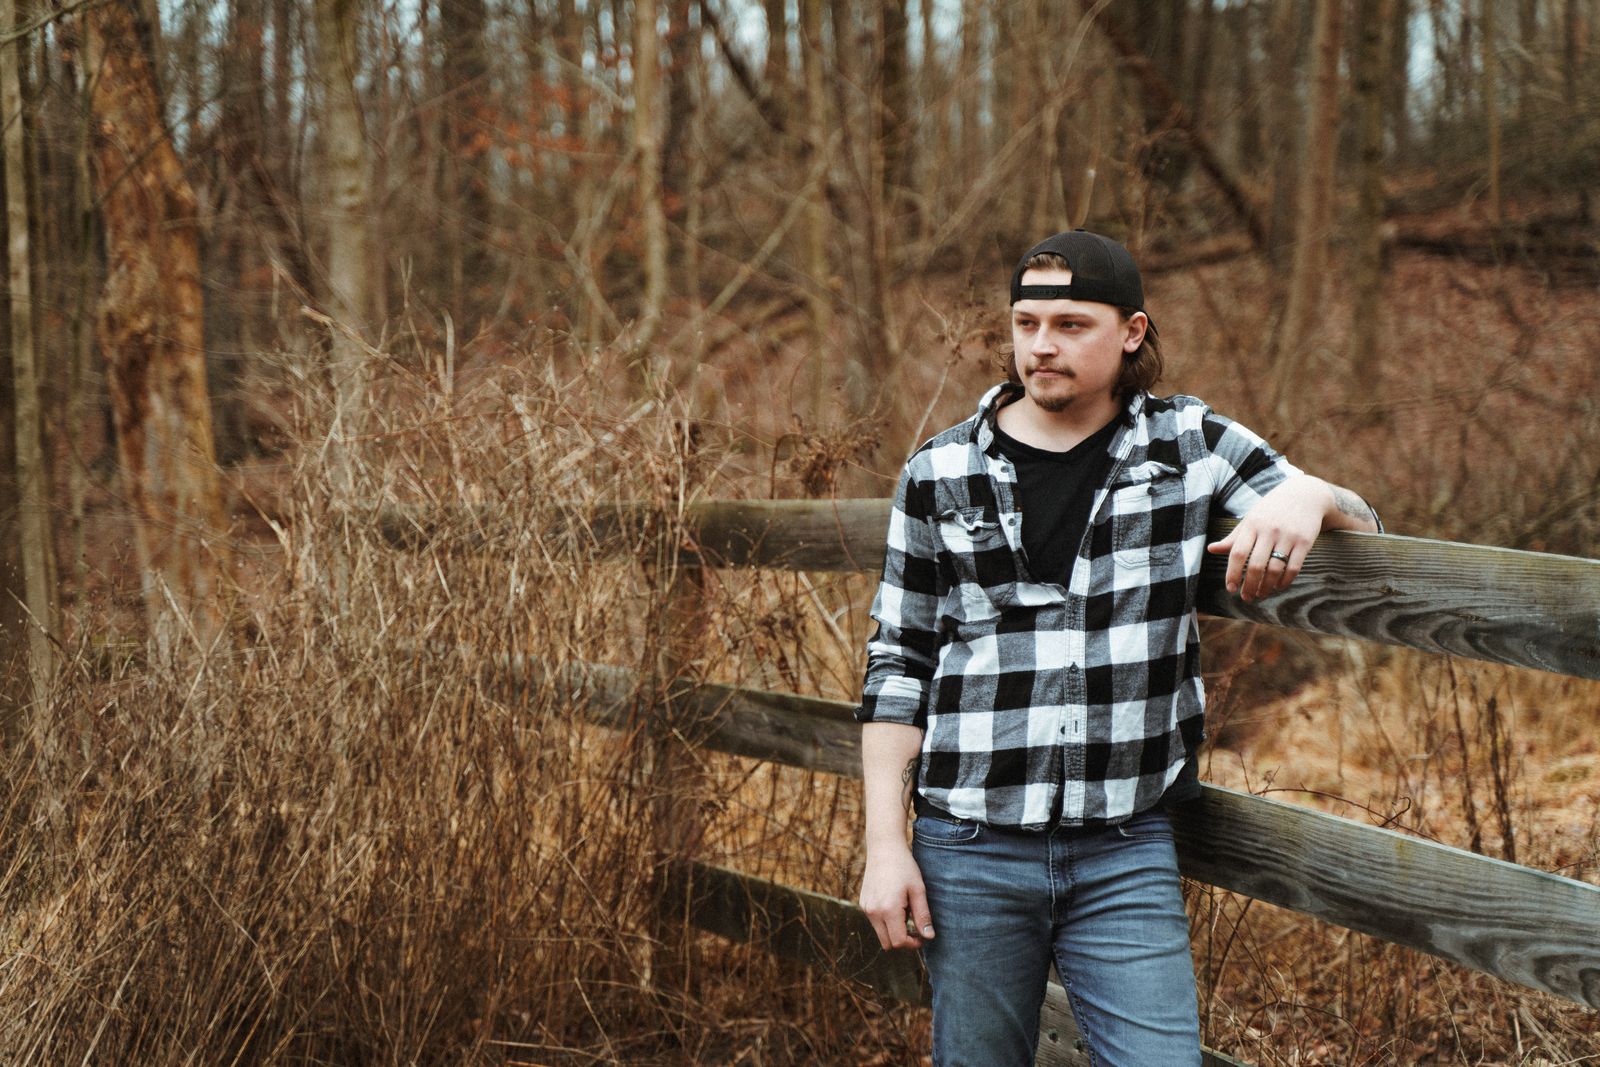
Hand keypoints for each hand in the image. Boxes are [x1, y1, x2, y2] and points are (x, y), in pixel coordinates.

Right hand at [859, 844, 933, 949]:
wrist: (884, 848)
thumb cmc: (904, 867)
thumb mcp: (918, 890)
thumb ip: (923, 916)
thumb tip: (929, 937)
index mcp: (888, 910)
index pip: (899, 942)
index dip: (913, 944)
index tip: (923, 936)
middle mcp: (873, 912)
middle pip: (888, 943)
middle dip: (903, 941)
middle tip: (916, 929)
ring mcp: (866, 908)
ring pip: (881, 934)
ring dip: (894, 931)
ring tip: (905, 912)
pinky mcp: (863, 903)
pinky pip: (875, 922)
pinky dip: (886, 921)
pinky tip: (894, 904)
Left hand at [1206, 476, 1332, 602]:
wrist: (1305, 494)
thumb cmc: (1271, 510)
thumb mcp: (1251, 519)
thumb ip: (1233, 537)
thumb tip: (1211, 549)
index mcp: (1252, 525)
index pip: (1237, 553)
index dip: (1232, 573)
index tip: (1230, 588)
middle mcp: (1269, 530)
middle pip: (1255, 565)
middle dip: (1249, 585)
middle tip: (1246, 597)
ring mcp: (1288, 536)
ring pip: (1274, 569)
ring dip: (1266, 586)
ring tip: (1261, 594)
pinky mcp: (1305, 541)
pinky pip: (1293, 567)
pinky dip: (1285, 581)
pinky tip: (1278, 587)